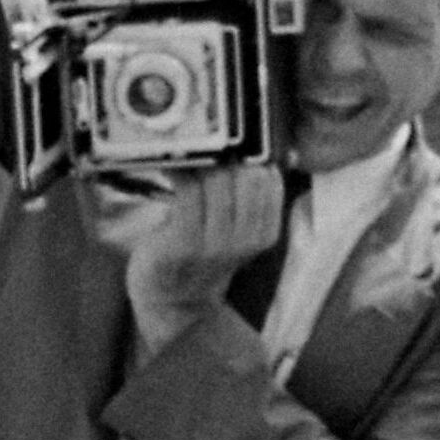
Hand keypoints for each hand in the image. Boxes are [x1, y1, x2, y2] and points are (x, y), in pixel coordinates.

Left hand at [87, 160, 288, 350]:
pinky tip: (170, 165)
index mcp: (265, 232)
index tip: (230, 137)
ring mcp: (216, 243)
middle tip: (204, 140)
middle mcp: (246, 239)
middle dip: (225, 154)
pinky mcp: (184, 243)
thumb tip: (264, 148)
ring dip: (200, 160)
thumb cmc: (199, 256)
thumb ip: (248, 197)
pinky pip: (189, 192)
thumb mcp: (235, 229)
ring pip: (218, 181)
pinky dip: (179, 172)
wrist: (173, 302)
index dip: (249, 153)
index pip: (269, 178)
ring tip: (185, 151)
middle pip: (246, 175)